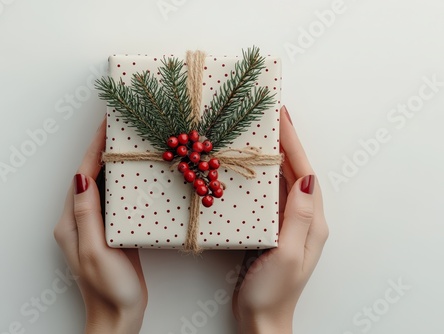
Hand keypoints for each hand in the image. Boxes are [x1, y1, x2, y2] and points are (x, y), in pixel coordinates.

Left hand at [54, 117, 147, 333]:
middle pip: (90, 176)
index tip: (107, 125)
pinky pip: (116, 199)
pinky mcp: (112, 231)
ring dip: (114, 163)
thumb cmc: (108, 289)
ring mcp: (96, 225)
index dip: (94, 149)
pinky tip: (136, 173)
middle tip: (120, 127)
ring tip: (128, 142)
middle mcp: (80, 220)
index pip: (82, 176)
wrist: (119, 315)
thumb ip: (87, 215)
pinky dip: (124, 182)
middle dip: (103, 150)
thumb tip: (82, 177)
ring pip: (104, 185)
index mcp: (71, 222)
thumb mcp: (96, 251)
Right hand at [232, 105, 328, 333]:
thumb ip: (298, 217)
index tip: (282, 116)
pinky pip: (269, 195)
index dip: (293, 143)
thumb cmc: (274, 292)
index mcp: (312, 222)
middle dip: (284, 142)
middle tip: (271, 117)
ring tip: (261, 133)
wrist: (261, 319)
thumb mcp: (288, 254)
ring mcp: (287, 224)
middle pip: (295, 171)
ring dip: (274, 156)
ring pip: (282, 181)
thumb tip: (307, 178)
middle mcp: (303, 219)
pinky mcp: (272, 229)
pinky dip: (262, 177)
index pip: (304, 172)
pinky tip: (252, 168)